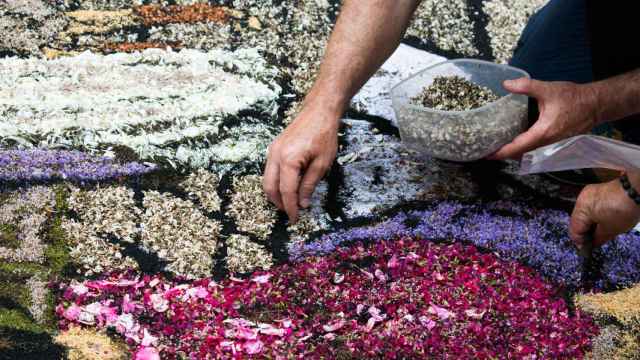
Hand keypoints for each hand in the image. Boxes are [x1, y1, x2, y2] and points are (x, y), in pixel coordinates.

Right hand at [263, 104, 338, 222]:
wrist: (319, 112)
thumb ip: (310, 185)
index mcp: (288, 160)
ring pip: (267, 180)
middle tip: (292, 213)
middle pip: (270, 188)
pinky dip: (276, 182)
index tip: (295, 219)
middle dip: (279, 203)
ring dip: (276, 194)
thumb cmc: (324, 135)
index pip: (286, 191)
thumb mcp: (322, 164)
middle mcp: (275, 155)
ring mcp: (272, 151)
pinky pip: (269, 171)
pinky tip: (287, 187)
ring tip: (289, 203)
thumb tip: (302, 203)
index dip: (290, 207)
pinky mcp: (274, 148)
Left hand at [490, 78, 599, 159]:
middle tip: (486, 150)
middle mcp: (546, 142)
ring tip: (496, 146)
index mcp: (543, 133)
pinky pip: (534, 147)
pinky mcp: (554, 140)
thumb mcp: (548, 89)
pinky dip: (522, 146)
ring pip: (527, 151)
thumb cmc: (574, 98)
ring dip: (513, 151)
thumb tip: (506, 84)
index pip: (517, 147)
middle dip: (503, 154)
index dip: (501, 152)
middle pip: (520, 153)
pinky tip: (514, 138)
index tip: (487, 155)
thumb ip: (526, 86)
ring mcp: (551, 143)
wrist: (596, 104)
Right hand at [570, 178, 639, 248]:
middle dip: (586, 231)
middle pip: (577, 221)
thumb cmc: (623, 210)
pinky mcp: (596, 191)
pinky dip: (595, 214)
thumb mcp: (610, 230)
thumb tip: (591, 244)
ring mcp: (588, 194)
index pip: (574, 230)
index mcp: (581, 210)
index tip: (588, 249)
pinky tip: (604, 219)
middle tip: (596, 240)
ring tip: (602, 230)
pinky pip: (591, 206)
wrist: (636, 190)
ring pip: (584, 213)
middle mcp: (580, 200)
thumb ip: (597, 239)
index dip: (580, 242)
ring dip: (591, 223)